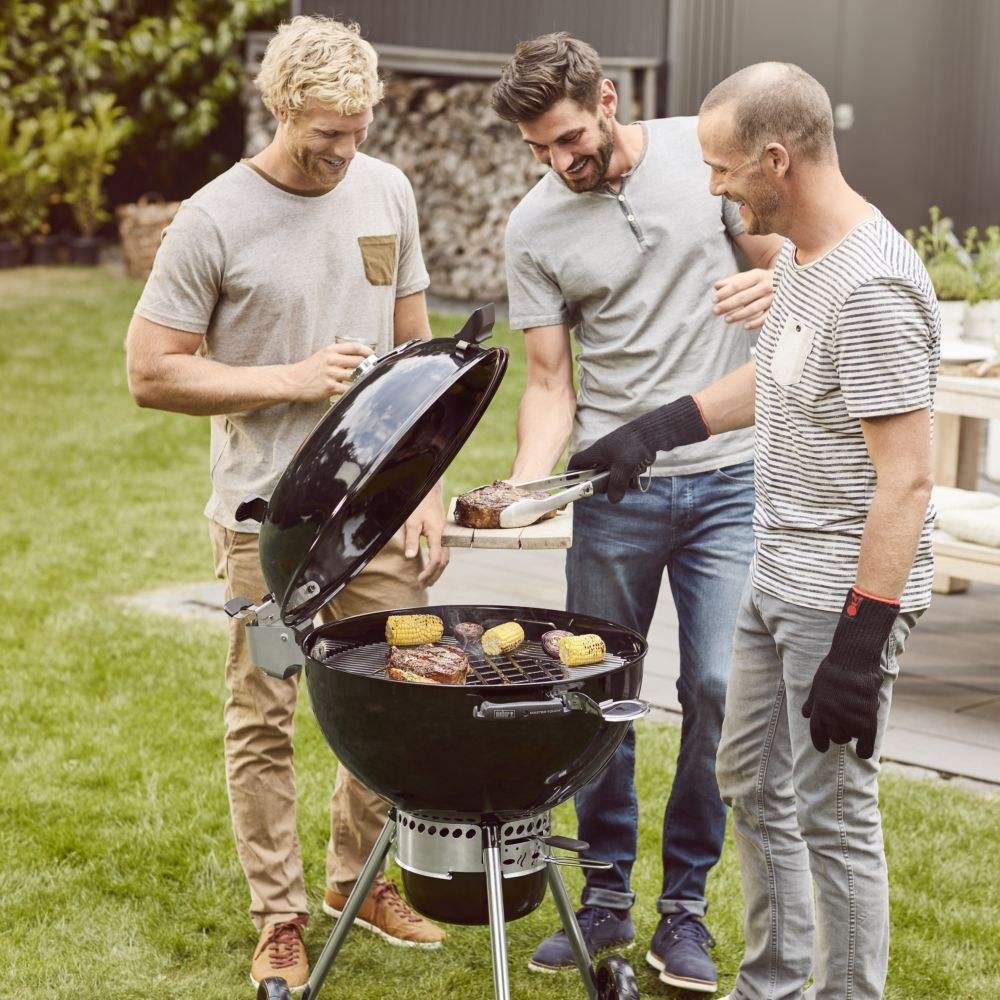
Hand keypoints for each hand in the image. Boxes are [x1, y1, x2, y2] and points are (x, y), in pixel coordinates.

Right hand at [287, 342, 372, 401]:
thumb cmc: (309, 369)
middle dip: (369, 366)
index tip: (374, 356)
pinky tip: (356, 391)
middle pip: (359, 361)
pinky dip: (354, 390)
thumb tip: (360, 359)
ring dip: (363, 379)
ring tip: (366, 381)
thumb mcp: (322, 356)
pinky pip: (348, 389)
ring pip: (356, 375)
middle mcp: (331, 360)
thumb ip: (339, 355)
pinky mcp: (330, 387)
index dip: (368, 351)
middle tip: (373, 371)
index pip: (355, 347)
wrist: (292, 381)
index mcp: (330, 350)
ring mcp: (331, 373)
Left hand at [403, 486, 449, 586]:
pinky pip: (444, 552)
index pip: (436, 559)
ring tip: (428, 580)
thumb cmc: (420, 504)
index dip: (429, 572)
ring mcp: (445, 535)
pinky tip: (432, 566)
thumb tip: (410, 557)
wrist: (430, 490)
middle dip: (435, 575)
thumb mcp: (412, 520)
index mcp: (437, 534)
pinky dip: (439, 562)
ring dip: (438, 570)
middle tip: (424, 585)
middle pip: (444, 562)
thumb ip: (411, 539)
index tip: (419, 580)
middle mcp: (444, 536)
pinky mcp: (443, 534)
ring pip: (446, 558)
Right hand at [568, 425, 652, 504]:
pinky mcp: (628, 454)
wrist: (653, 431)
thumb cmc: (633, 445)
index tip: (572, 486)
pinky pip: (625, 469)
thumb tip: (613, 500)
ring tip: (629, 481)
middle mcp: (604, 453)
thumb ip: (616, 484)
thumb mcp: (623, 468)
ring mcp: (616, 453)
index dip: (572, 475)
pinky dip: (630, 475)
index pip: (576, 462)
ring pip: (612, 472)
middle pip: (595, 472)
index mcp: (596, 452)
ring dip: (620, 480)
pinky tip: (638, 475)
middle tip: (609, 488)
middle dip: (602, 482)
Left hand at [713, 268, 773, 330]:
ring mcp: (773, 298)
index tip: (714, 300)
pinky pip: (766, 318)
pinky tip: (745, 326)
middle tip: (715, 311)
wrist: (790, 282)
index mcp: (758, 276)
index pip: (737, 285)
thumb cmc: (763, 280)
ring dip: (738, 315)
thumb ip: (733, 281)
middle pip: (743, 297)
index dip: (724, 293)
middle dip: (727, 305)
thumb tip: (716, 286)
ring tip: (726, 319)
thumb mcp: (750, 277)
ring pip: (753, 308)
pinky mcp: (779, 308)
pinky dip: (756, 323)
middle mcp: (766, 286)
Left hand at [802, 588, 897, 759]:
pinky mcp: (866, 719)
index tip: (823, 748)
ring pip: (852, 736)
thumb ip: (812, 702)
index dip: (820, 742)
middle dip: (840, 733)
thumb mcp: (817, 684)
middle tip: (846, 723)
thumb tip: (805, 714)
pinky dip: (865, 748)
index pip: (817, 734)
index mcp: (818, 710)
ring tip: (858, 715)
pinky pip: (866, 744)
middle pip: (836, 737)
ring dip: (854, 730)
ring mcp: (849, 719)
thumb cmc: (835, 669)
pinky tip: (864, 752)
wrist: (853, 659)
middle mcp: (831, 717)